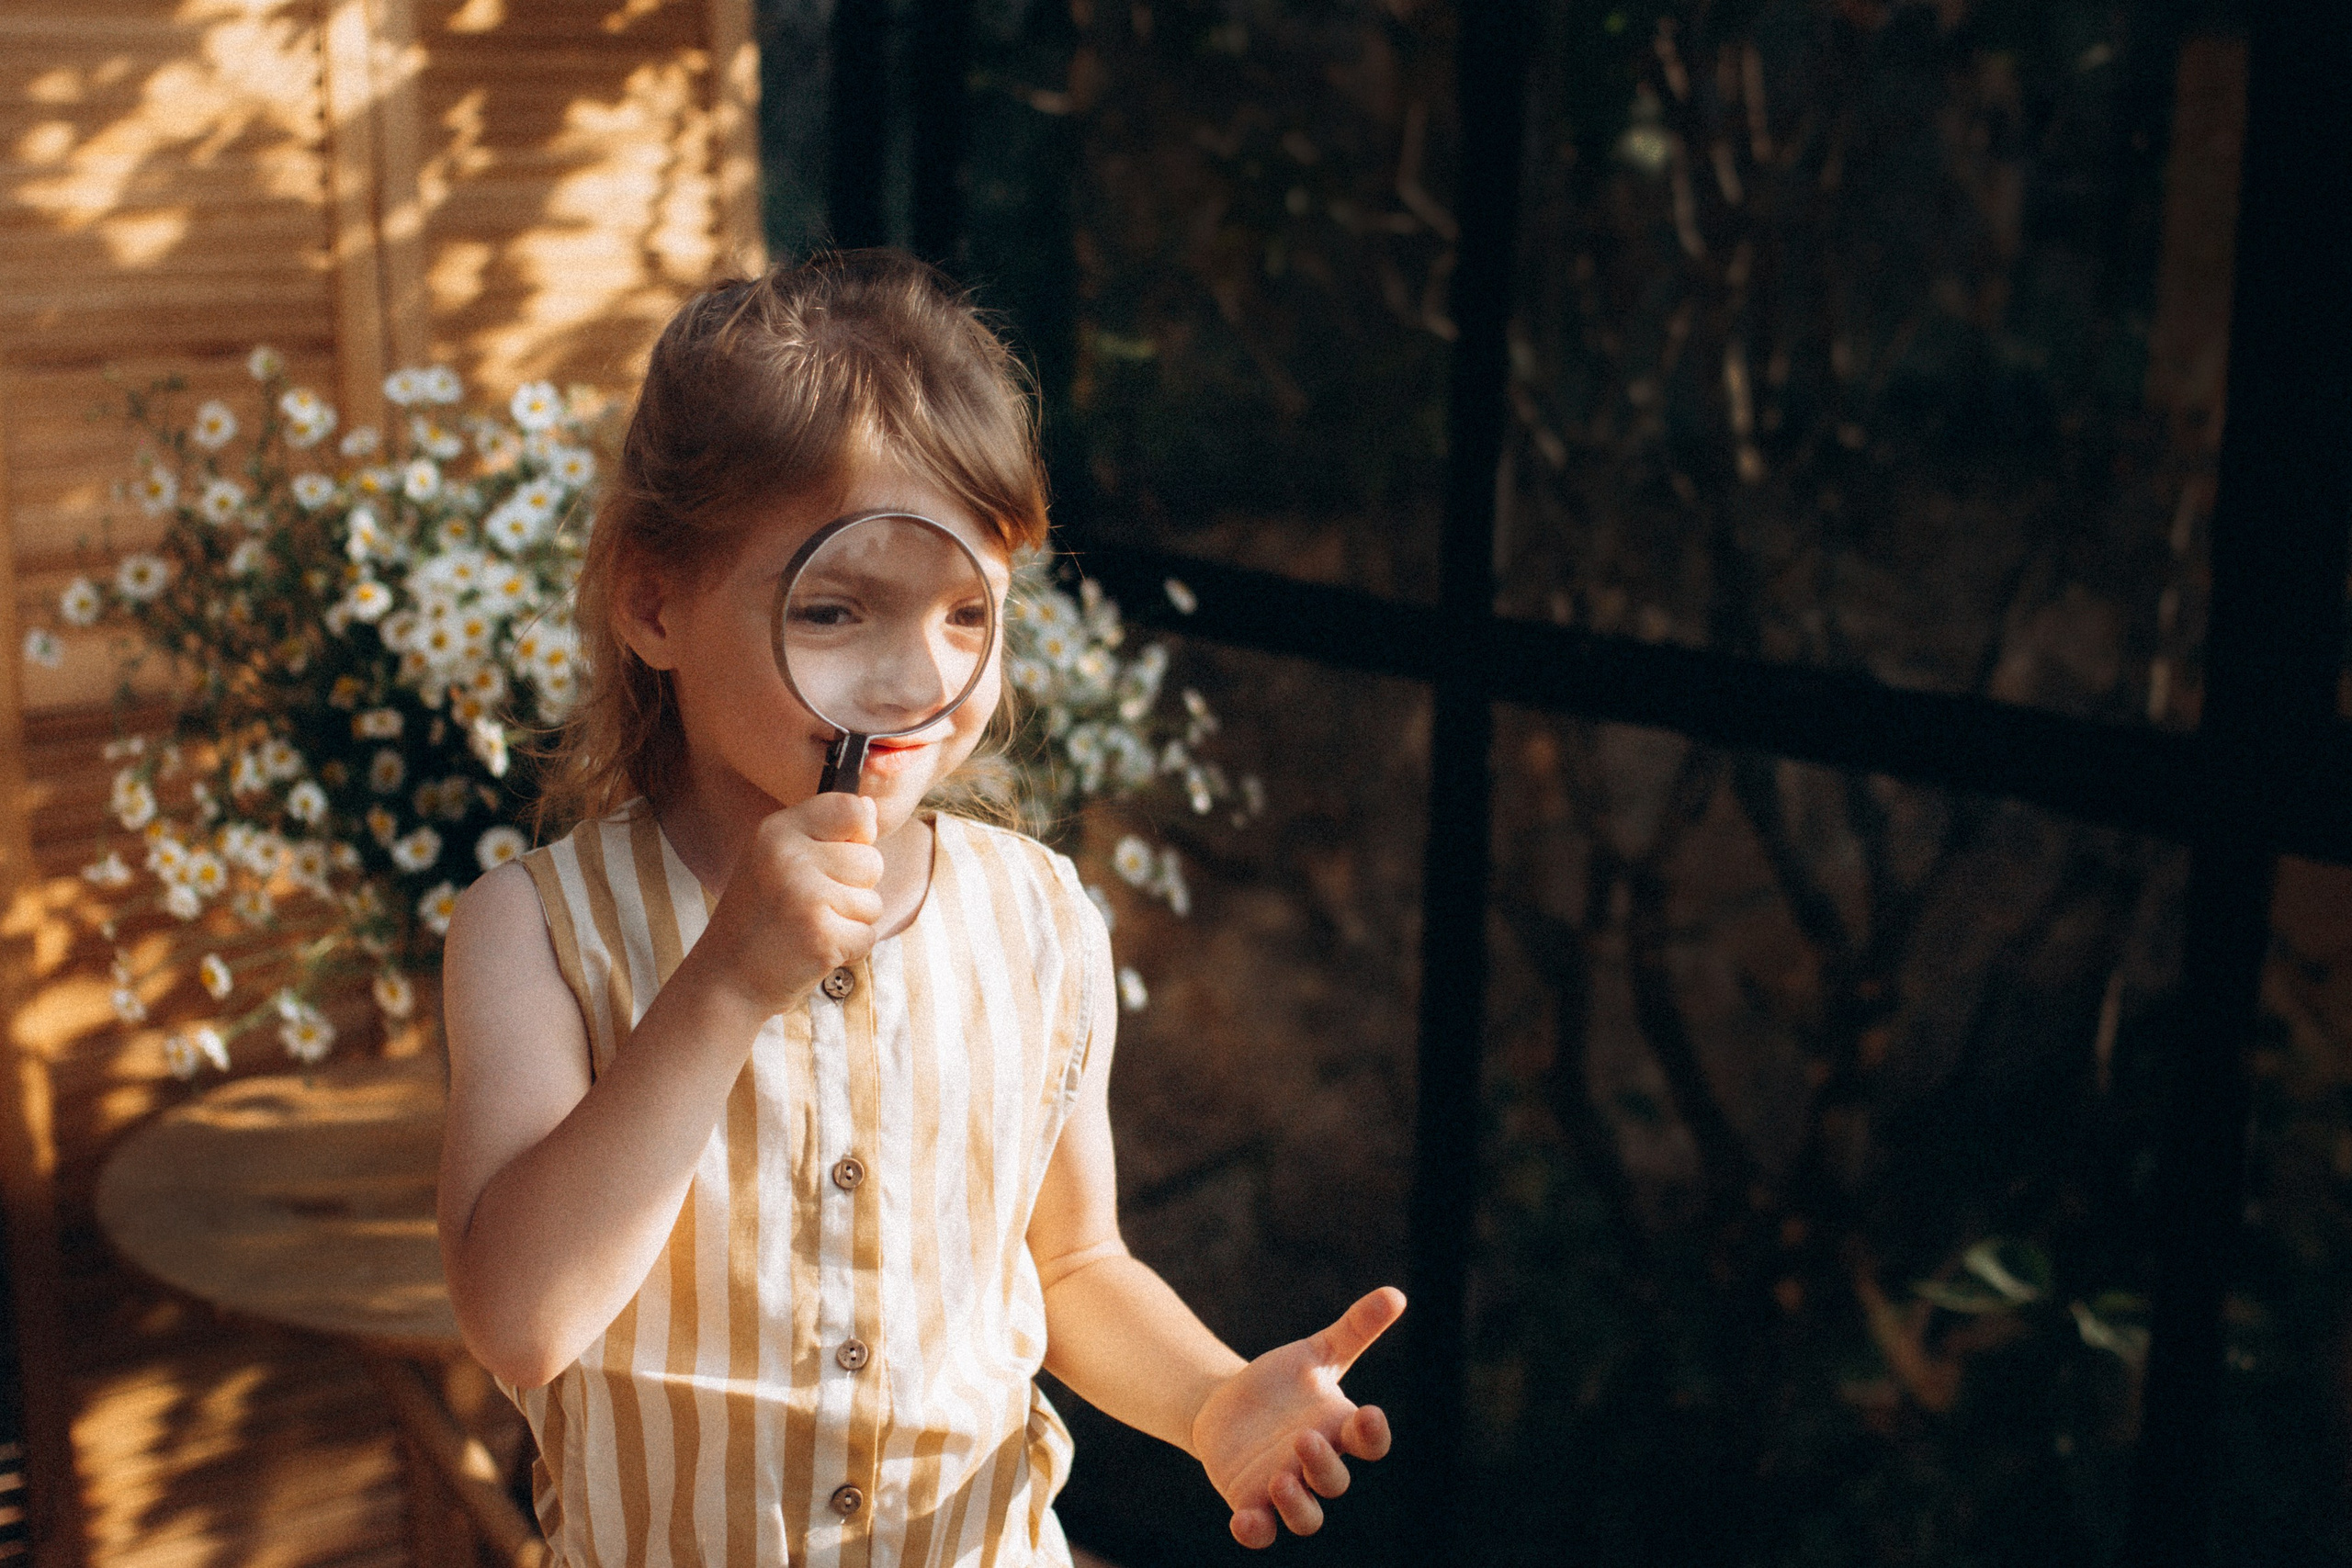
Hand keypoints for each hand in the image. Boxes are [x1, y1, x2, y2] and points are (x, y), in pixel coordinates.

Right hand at [689, 793, 881, 1016]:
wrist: (728, 980)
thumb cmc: (761, 918)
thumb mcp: (775, 859)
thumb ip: (821, 832)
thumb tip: (872, 808)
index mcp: (775, 831)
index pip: (851, 809)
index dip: (859, 834)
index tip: (835, 858)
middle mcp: (788, 858)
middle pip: (871, 860)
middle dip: (854, 889)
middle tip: (812, 906)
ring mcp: (805, 897)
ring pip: (872, 902)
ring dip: (851, 922)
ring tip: (810, 928)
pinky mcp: (822, 936)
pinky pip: (868, 935)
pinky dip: (849, 949)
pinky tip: (814, 949)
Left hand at [1190, 1286, 1404, 1548]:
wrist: (1228, 1407)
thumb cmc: (1283, 1382)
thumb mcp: (1316, 1352)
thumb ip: (1355, 1329)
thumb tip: (1396, 1293)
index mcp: (1339, 1429)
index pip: (1370, 1442)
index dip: (1373, 1434)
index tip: (1367, 1414)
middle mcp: (1316, 1465)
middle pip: (1335, 1482)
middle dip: (1324, 1465)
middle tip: (1302, 1437)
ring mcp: (1285, 1488)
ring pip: (1306, 1517)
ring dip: (1298, 1505)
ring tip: (1279, 1479)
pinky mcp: (1250, 1502)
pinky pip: (1260, 1530)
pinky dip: (1254, 1531)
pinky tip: (1242, 1521)